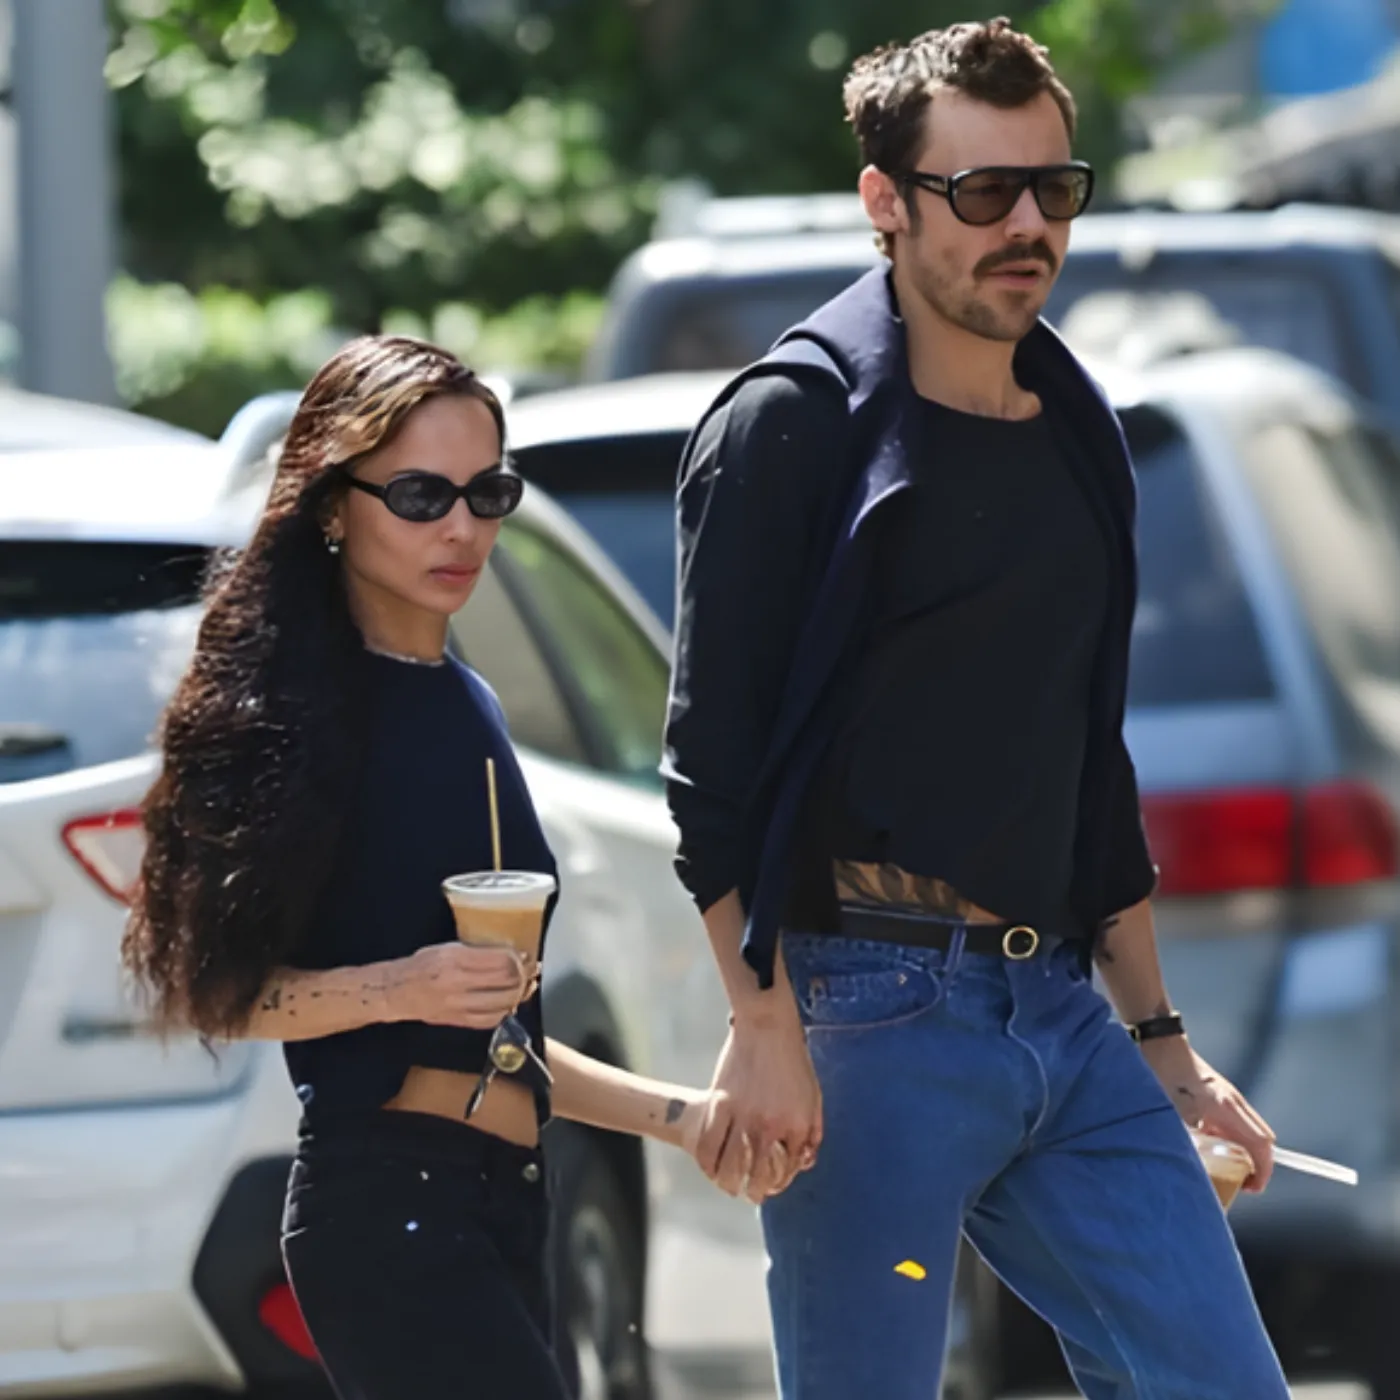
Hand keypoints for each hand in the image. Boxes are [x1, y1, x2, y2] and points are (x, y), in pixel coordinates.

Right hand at [383, 942, 533, 1028]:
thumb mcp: (447, 947)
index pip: (500, 961)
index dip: (518, 958)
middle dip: (525, 975)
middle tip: (531, 969)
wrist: (397, 992)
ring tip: (526, 985)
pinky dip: (505, 1011)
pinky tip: (509, 1003)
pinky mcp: (458, 1021)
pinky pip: (491, 1020)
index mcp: (455, 960)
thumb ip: (475, 951)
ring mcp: (459, 1006)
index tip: (524, 954)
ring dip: (519, 994)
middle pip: (506, 982)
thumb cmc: (421, 965)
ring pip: (503, 1003)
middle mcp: (458, 984)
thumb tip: (506, 953)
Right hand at [696, 1008, 821, 1200]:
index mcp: (794, 1125)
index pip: (788, 1169)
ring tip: (731, 1186)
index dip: (782, 1181)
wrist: (767, 1025)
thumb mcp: (813, 1096)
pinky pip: (707, 1143)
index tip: (775, 1183)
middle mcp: (768, 1126)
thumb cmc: (794, 1059)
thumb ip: (812, 1131)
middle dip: (756, 1192)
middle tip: (752, 1194)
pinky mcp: (719, 1104)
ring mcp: (741, 1116)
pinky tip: (710, 1167)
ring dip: (730, 1184)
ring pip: (729, 1167)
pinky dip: (706, 1161)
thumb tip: (806, 1160)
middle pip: (757, 1177)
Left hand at [1140, 1036, 1275, 1191]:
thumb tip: (1193, 1169)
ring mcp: (1228, 1097)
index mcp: (1226, 1106)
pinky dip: (1230, 1140)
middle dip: (1256, 1165)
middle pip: (1262, 1140)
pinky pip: (1234, 1124)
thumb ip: (1188, 1139)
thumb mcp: (1173, 1111)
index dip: (1262, 1169)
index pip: (1261, 1143)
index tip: (1252, 1188)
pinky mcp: (1218, 1096)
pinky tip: (1209, 1147)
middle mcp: (1233, 1101)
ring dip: (1242, 1153)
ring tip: (1225, 1170)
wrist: (1158, 1042)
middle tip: (1240, 1184)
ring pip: (1248, 1132)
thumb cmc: (1163, 1072)